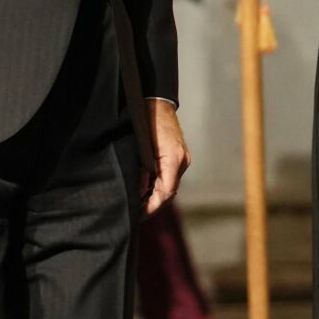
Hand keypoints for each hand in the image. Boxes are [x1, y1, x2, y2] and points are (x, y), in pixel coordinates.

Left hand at [144, 98, 190, 215]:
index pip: (165, 193)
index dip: (152, 207)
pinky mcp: (179, 156)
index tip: (139, 215)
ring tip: (139, 205)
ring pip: (170, 186)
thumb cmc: (146, 122)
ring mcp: (182, 158)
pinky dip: (159, 186)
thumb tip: (140, 192)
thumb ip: (143, 172)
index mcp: (173, 159)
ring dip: (156, 196)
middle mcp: (182, 161)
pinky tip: (146, 190)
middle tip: (136, 214)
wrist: (157, 102)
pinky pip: (170, 177)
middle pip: (169, 193)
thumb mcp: (141, 149)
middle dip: (153, 205)